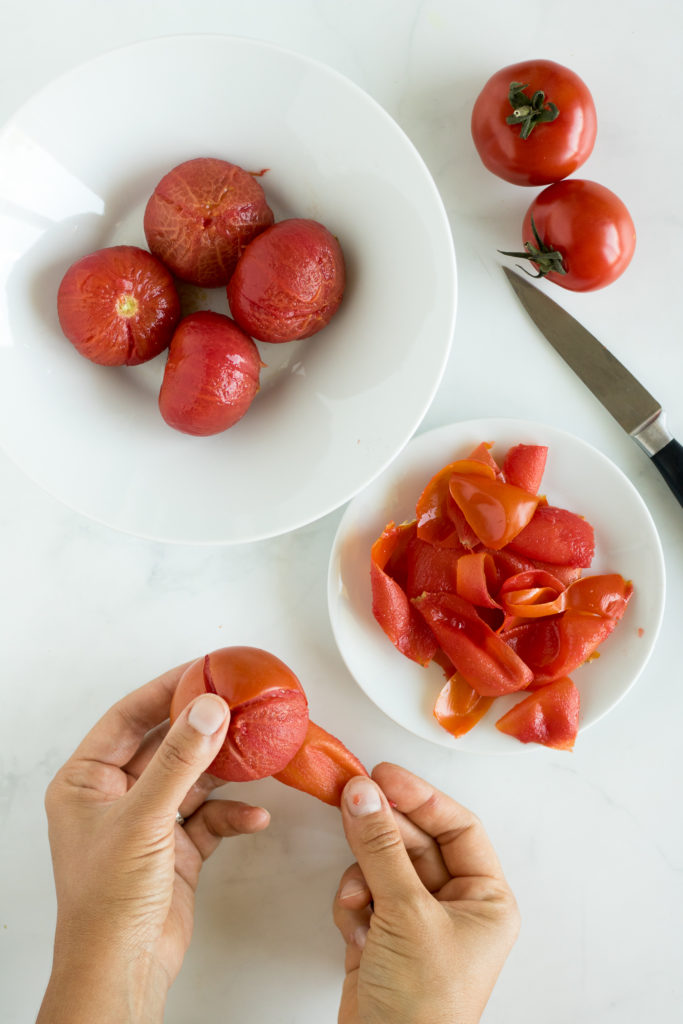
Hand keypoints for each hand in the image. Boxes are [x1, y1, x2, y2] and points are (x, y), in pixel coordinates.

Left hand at [37, 664, 269, 1023]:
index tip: (202, 670)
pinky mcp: (174, 850)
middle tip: (237, 703)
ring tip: (254, 753)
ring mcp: (147, 823)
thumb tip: (206, 709)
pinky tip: (254, 816)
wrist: (124, 970)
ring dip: (223, 771)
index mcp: (86, 781)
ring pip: (191, 779)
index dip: (165, 690)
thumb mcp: (144, 819)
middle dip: (202, 729)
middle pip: (165, 745)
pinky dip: (233, 815)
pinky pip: (209, 817)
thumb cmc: (108, 902)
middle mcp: (115, 797)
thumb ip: (180, 760)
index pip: (128, 717)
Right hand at [333, 764, 519, 1023]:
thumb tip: (364, 794)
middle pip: (414, 842)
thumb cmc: (423, 1005)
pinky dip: (352, 906)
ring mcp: (416, 922)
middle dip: (382, 832)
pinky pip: (363, 895)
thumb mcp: (406, 914)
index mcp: (484, 899)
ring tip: (358, 899)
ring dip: (363, 877)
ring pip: (382, 866)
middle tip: (351, 802)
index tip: (383, 775)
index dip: (420, 797)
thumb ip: (381, 848)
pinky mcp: (382, 937)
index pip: (457, 827)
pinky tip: (354, 929)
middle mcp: (454, 906)